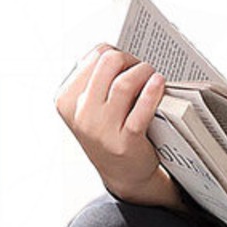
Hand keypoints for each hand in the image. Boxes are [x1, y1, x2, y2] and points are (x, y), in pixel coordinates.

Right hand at [56, 42, 181, 208]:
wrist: (124, 175)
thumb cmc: (111, 134)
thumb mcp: (90, 109)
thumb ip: (96, 82)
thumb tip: (119, 51)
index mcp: (67, 100)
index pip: (93, 57)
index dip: (115, 52)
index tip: (128, 60)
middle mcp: (81, 114)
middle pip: (108, 63)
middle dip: (130, 58)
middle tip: (142, 66)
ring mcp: (101, 129)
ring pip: (124, 83)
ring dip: (144, 72)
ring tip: (153, 74)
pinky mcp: (124, 141)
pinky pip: (141, 109)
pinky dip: (152, 92)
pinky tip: (159, 83)